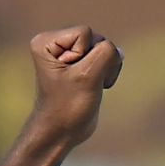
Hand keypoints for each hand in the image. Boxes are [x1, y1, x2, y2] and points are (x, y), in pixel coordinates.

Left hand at [27, 26, 121, 148]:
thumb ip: (106, 52)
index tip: (71, 77)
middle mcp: (55, 43)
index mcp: (46, 41)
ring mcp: (69, 52)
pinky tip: (95, 85)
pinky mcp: (82, 62)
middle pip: (96, 38)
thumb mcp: (88, 75)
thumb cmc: (68, 106)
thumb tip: (117, 51)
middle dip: (97, 62)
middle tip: (80, 83)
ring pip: (104, 47)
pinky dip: (107, 71)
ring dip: (104, 68)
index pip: (85, 33)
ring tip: (88, 85)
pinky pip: (107, 56)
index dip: (85, 56)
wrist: (62, 132)